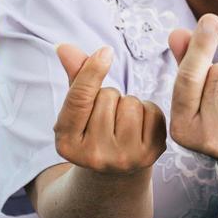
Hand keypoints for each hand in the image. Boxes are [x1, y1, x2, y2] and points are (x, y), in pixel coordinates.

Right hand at [53, 43, 165, 174]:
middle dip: (109, 95)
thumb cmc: (92, 129)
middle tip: (106, 114)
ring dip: (129, 102)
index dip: (92, 71)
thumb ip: (75, 76)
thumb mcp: (77, 109)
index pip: (80, 99)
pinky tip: (138, 127)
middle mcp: (94, 156)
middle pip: (109, 97)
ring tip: (121, 120)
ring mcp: (123, 159)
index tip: (106, 50)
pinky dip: (148, 111)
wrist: (115, 170)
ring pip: (132, 104)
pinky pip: (153, 112)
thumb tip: (64, 47)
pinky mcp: (149, 156)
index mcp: (66, 144)